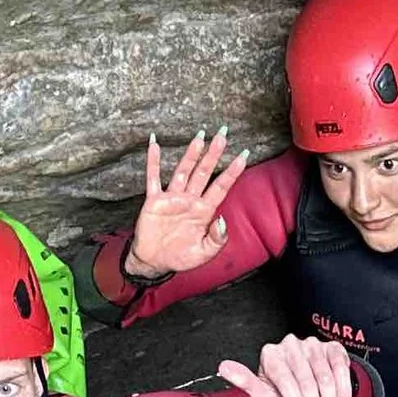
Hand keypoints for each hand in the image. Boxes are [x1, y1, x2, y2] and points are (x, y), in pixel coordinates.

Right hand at [126, 129, 247, 278]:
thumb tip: (222, 220)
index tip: (244, 155)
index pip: (221, 186)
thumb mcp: (205, 253)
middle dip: (214, 153)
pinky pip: (154, 178)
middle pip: (205, 172)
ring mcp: (173, 198)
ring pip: (184, 171)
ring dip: (191, 154)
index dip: (232, 172)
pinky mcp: (154, 201)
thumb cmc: (181, 257)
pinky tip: (154, 144)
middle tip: (223, 133)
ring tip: (200, 136)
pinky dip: (153, 161)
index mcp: (204, 211)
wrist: (155, 262)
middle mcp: (190, 200)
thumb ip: (217, 239)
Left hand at [220, 334, 357, 396]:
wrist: (311, 390)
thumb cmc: (284, 394)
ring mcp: (312, 344)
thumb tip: (223, 367)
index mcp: (271, 354)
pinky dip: (343, 389)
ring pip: (324, 375)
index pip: (285, 380)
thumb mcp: (265, 394)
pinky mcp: (332, 347)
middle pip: (306, 378)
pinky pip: (340, 367)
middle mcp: (290, 345)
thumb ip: (246, 383)